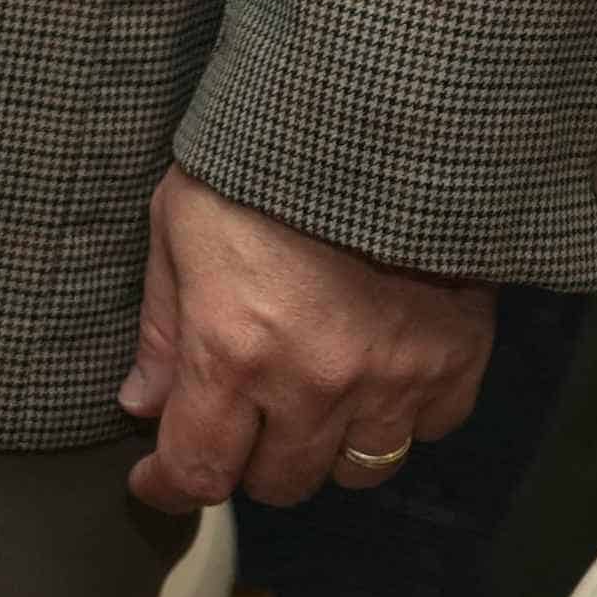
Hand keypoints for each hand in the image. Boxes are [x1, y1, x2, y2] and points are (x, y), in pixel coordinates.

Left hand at [119, 165, 489, 510]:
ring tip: (309, 398)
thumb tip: (140, 405)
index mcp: (233, 350)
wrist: (377, 112)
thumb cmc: (260, 158)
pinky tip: (376, 373)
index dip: (171, 485)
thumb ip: (163, 328)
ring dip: (324, 447)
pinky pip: (427, 430)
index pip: (199, 470)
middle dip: (248, 459)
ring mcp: (393, 378)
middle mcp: (315, 382)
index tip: (155, 479)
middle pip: (279, 483)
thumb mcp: (178, 225)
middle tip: (238, 418)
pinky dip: (399, 417)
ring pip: (355, 471)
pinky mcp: (456, 359)